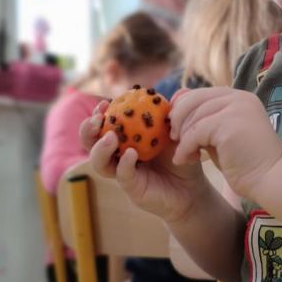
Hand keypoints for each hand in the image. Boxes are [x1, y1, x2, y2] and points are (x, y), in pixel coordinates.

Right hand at [80, 99, 205, 224]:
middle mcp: (118, 155)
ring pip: (99, 163)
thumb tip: (178, 92)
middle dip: (87, 130)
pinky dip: (123, 164)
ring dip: (100, 148)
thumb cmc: (183, 155)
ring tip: (110, 137)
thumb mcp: (180, 131)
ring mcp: (123, 173)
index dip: (98, 114)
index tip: (104, 103)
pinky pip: (122, 176)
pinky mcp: (132, 188)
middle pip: (90, 143)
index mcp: (125, 137)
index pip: (103, 124)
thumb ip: (176, 114)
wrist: (193, 187)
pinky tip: (131, 154)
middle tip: (97, 119)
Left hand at [170, 87, 281, 200]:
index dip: (183, 109)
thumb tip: (177, 109)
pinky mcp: (229, 123)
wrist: (271, 179)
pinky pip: (196, 132)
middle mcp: (239, 97)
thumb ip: (205, 122)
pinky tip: (184, 160)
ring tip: (182, 156)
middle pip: (194, 99)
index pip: (201, 94)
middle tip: (172, 139)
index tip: (175, 129)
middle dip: (178, 119)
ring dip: (182, 138)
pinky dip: (185, 147)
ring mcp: (236, 107)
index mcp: (239, 97)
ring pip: (193, 116)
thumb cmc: (247, 163)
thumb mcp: (222, 136)